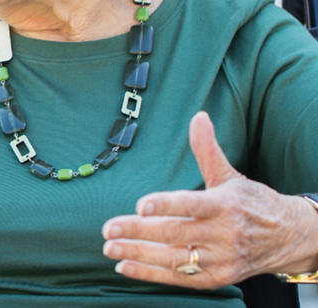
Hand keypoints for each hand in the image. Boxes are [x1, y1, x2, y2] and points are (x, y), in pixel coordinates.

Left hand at [102, 111, 317, 287]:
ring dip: (138, 254)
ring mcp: (221, 259)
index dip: (165, 205)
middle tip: (108, 228)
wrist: (289, 238)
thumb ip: (208, 150)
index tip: (140, 205)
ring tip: (110, 247)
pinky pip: (180, 278)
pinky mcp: (218, 278)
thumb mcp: (230, 176)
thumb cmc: (253, 204)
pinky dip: (151, 274)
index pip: (191, 205)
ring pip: (174, 258)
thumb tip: (198, 117)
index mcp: (225, 205)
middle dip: (138, 231)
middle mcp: (224, 234)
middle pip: (175, 233)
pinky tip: (126, 266)